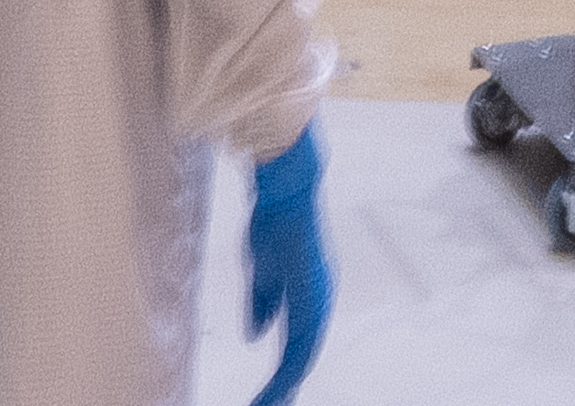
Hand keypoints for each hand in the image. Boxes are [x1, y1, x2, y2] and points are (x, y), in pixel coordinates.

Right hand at [242, 124, 331, 403]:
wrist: (285, 190)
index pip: (297, 342)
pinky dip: (290, 368)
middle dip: (285, 385)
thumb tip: (256, 336)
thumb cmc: (274, 222)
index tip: (268, 393)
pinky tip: (279, 385)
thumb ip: (262, 304)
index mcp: (308, 295)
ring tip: (268, 404)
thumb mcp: (262, 273)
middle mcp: (319, 300)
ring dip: (286, 383)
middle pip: (303, 355)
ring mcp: (319, 298)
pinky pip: (304, 342)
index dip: (284, 370)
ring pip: (305, 355)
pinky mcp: (313, 295)